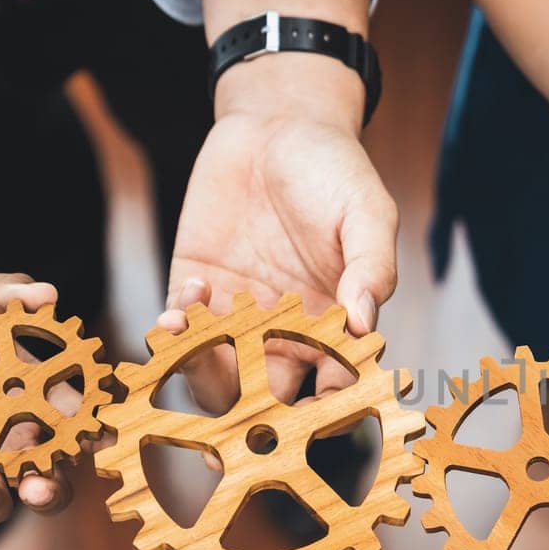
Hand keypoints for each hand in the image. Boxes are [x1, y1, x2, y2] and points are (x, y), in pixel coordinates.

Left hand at [168, 52, 397, 408]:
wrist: (278, 124)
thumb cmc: (334, 171)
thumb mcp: (366, 213)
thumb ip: (372, 267)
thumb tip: (366, 322)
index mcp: (335, 325)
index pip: (335, 386)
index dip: (328, 406)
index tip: (316, 407)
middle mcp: (286, 331)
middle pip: (271, 398)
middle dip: (253, 422)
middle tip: (238, 426)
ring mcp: (237, 314)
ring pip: (218, 374)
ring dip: (203, 372)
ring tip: (196, 342)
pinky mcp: (196, 286)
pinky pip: (181, 328)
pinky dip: (176, 329)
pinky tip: (186, 299)